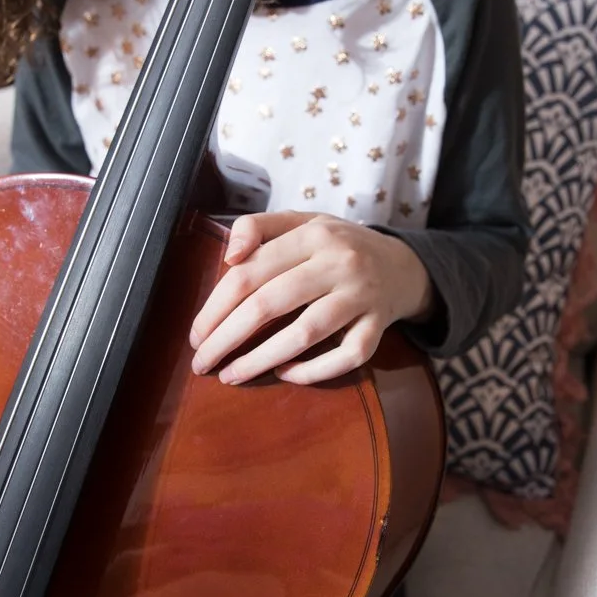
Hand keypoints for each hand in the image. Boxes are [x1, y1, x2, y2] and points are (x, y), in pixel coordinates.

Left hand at [188, 212, 432, 385]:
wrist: (401, 264)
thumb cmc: (336, 246)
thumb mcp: (301, 222)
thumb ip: (258, 227)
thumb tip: (228, 256)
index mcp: (311, 234)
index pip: (250, 271)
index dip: (215, 307)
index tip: (195, 334)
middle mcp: (339, 262)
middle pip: (270, 303)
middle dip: (227, 337)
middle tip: (203, 363)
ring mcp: (362, 295)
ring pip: (305, 333)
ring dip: (261, 359)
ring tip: (232, 375)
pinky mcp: (380, 325)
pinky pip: (347, 356)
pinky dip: (314, 370)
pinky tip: (286, 374)